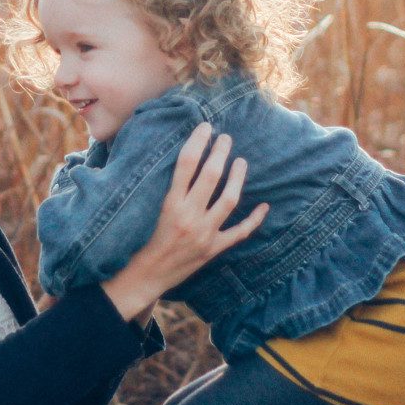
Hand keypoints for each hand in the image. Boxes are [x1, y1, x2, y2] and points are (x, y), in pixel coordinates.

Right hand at [101, 123, 268, 322]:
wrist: (145, 277)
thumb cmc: (140, 240)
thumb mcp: (147, 209)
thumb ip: (165, 187)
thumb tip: (180, 159)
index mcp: (169, 204)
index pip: (187, 164)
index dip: (197, 141)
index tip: (205, 127)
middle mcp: (189, 216)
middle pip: (211, 176)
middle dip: (220, 152)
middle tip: (226, 138)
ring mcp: (204, 233)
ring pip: (229, 199)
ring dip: (238, 177)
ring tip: (241, 161)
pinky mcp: (214, 249)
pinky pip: (240, 232)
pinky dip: (254, 219)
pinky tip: (264, 206)